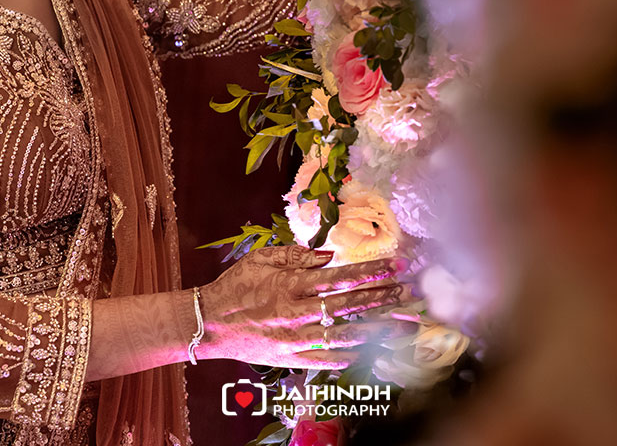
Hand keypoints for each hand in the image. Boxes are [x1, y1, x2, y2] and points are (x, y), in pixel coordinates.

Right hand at [198, 244, 416, 369]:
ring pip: (344, 336)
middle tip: (408, 293)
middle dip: (381, 298)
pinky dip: (350, 356)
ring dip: (377, 331)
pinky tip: (372, 351)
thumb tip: (330, 255)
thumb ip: (295, 255)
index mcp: (289, 284)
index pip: (338, 277)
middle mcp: (295, 313)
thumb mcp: (260, 259)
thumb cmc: (235, 287)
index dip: (369, 272)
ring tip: (403, 328)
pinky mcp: (290, 359)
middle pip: (347, 306)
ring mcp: (294, 340)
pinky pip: (326, 360)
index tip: (394, 266)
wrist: (208, 325)